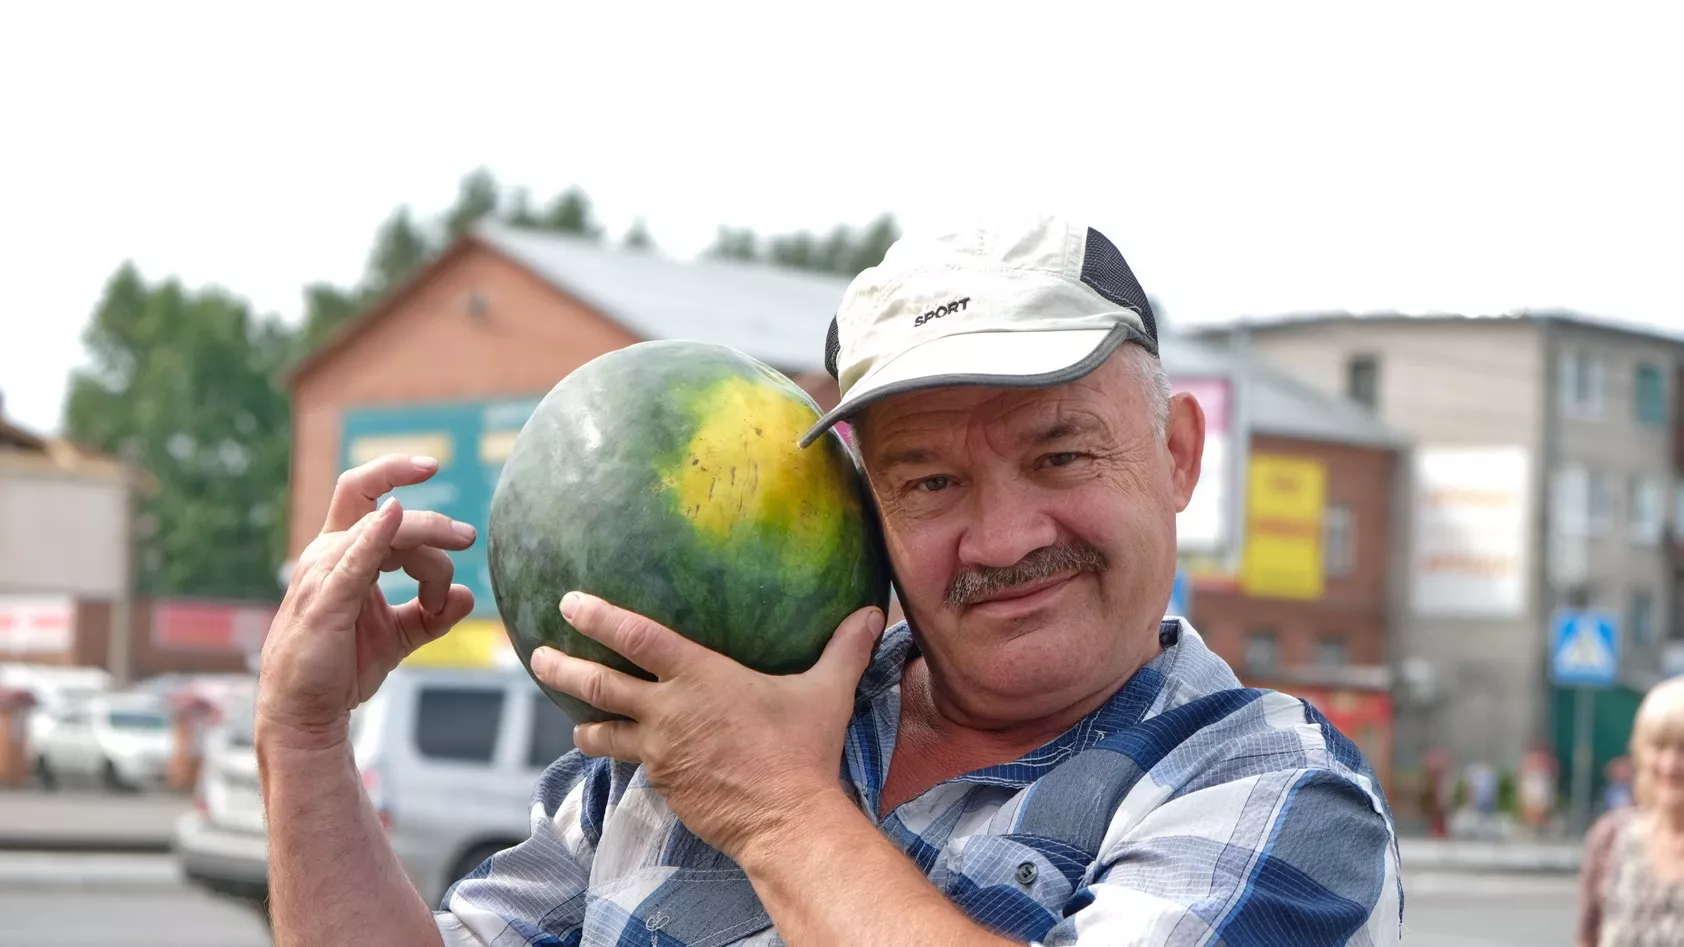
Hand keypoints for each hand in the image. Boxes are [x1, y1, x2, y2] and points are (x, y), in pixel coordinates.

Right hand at [257, 454, 477, 748]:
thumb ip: (430, 614)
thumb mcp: (397, 635)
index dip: (397, 475)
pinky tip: (394, 516)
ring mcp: (323, 575)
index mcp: (341, 555)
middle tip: (466, 538)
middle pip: (377, 505)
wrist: (307, 712)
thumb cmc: (340, 668)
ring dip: (425, 545)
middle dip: (428, 515)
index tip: (433, 465)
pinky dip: (375, 535)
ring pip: (382, 532)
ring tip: (448, 579)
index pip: (371, 500)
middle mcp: (327, 555)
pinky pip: (355, 559)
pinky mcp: (327, 601)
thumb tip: (467, 595)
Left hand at [530, 591, 884, 861]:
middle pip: (596, 684)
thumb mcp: (827, 691)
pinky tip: (624, 756)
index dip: (598, 615)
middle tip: (537, 654)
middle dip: (561, 666)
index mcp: (699, 675)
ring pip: (603, 731)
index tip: (569, 601)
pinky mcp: (663, 784)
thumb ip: (844, 648)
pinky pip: (632, 764)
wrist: (786, 820)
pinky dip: (621, 755)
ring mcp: (659, 752)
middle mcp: (668, 710)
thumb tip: (872, 612)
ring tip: (575, 719)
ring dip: (584, 722)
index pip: (635, 635)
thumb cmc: (803, 750)